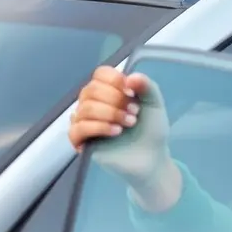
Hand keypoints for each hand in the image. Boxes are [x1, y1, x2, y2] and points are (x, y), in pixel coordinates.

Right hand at [68, 66, 178, 209]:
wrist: (152, 157)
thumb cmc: (151, 128)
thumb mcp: (154, 104)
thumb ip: (146, 86)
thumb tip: (130, 77)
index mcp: (109, 90)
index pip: (100, 74)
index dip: (115, 80)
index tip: (132, 93)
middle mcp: (94, 102)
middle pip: (91, 90)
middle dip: (116, 100)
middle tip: (135, 113)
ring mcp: (85, 121)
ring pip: (85, 108)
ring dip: (110, 114)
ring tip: (129, 123)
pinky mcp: (81, 141)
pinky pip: (77, 129)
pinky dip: (98, 127)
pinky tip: (116, 132)